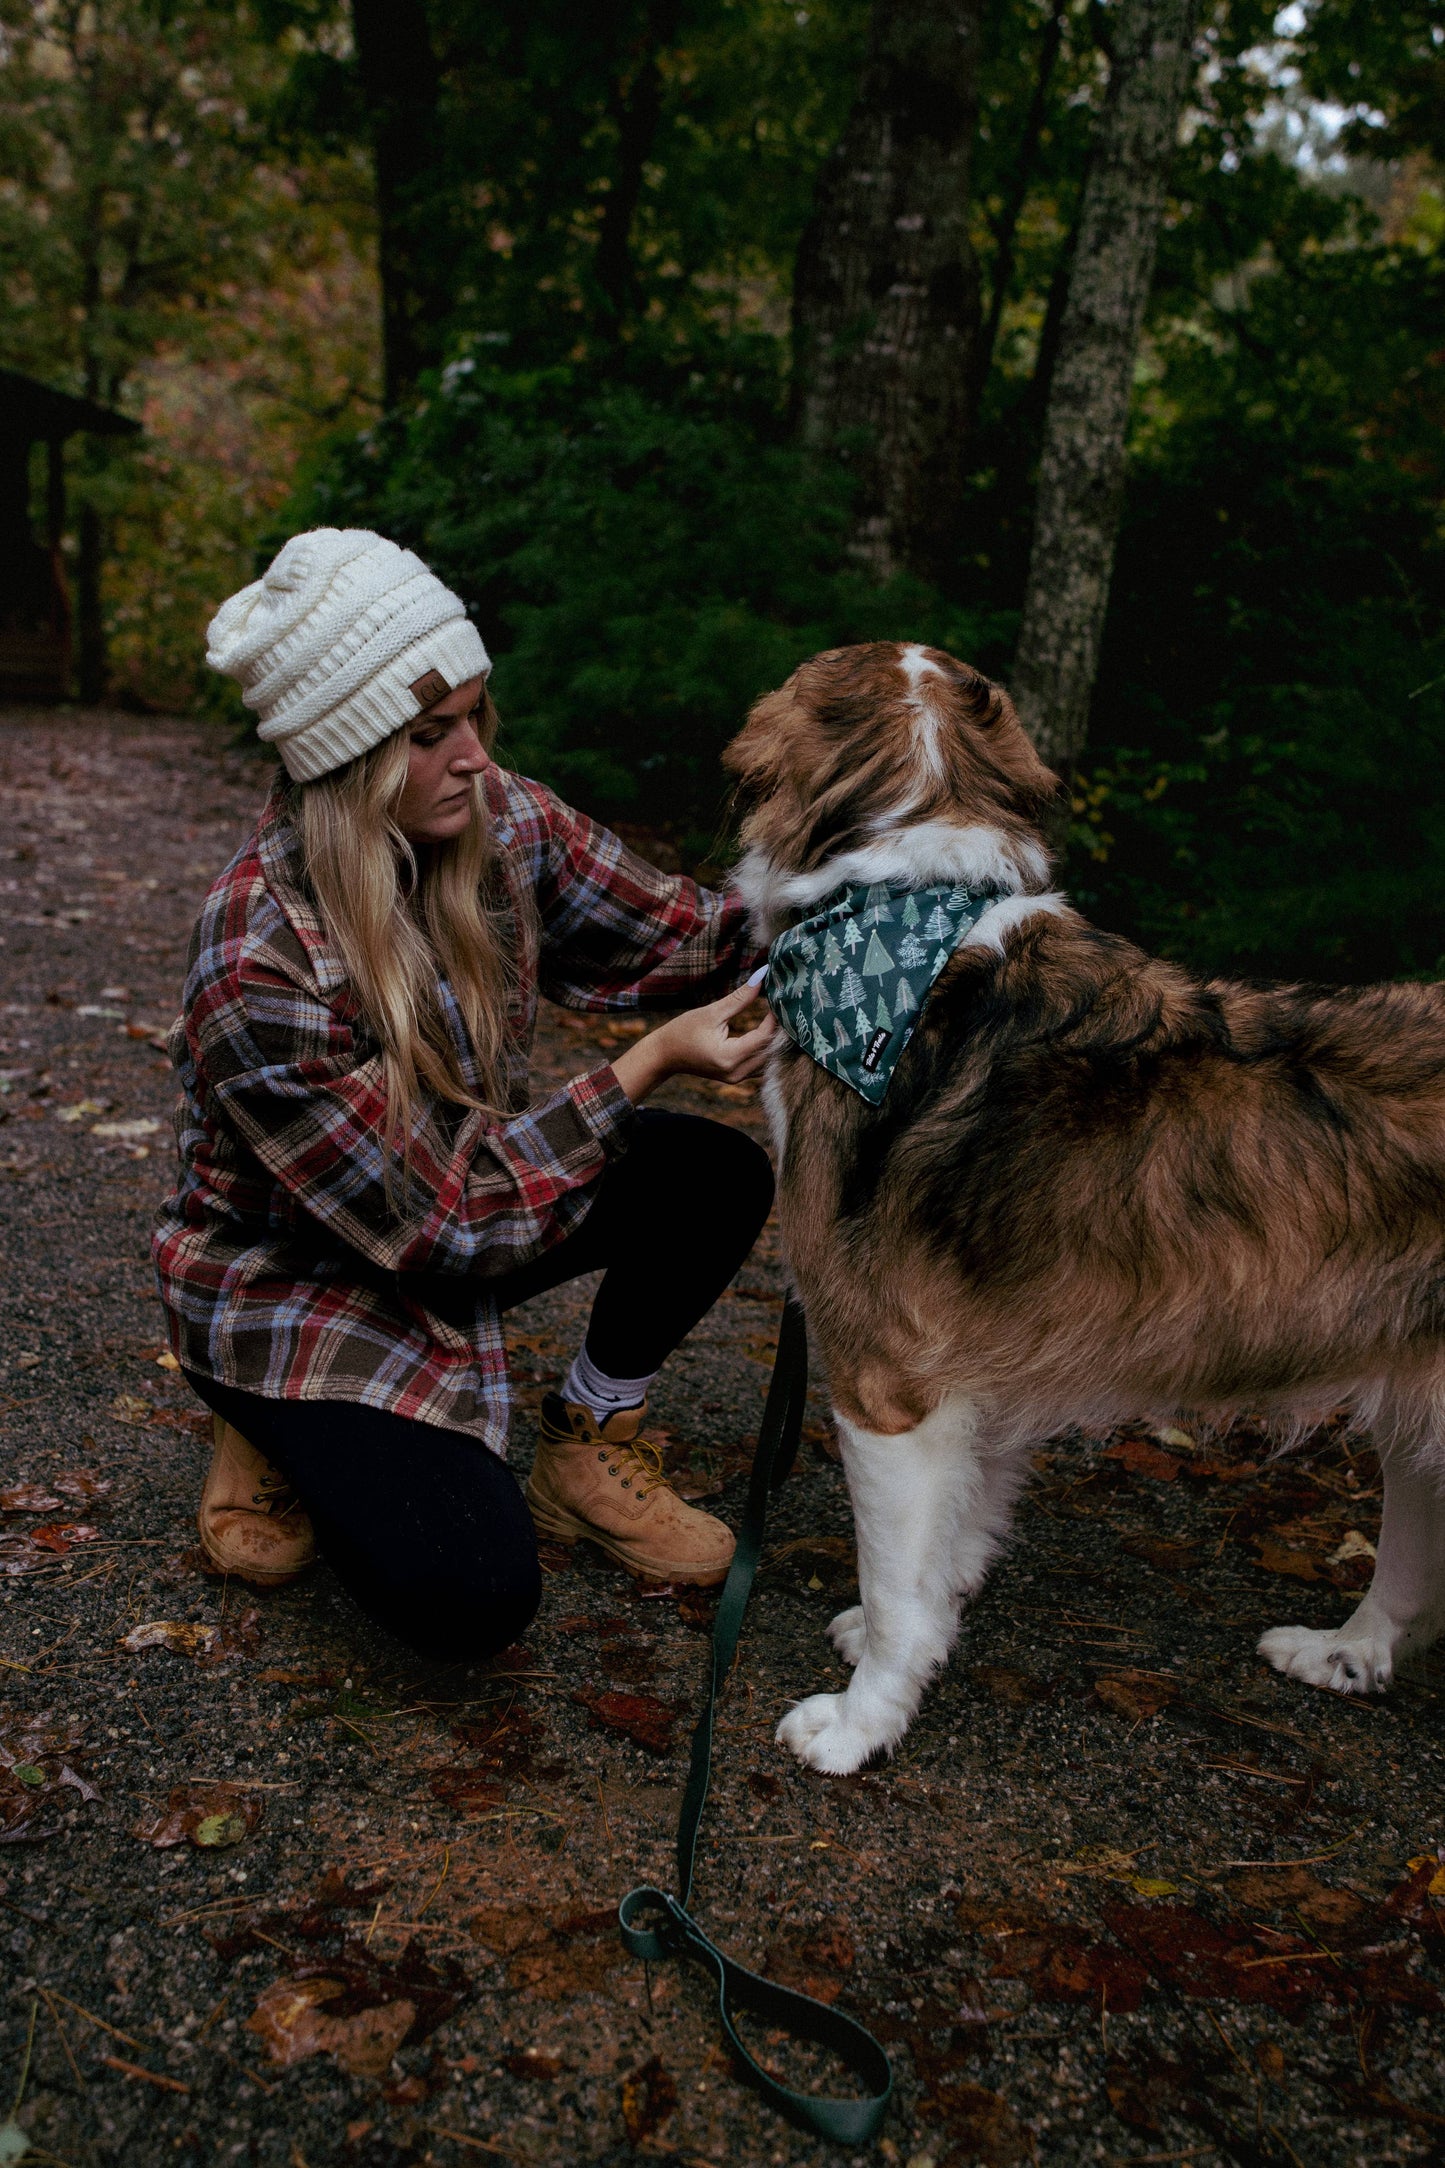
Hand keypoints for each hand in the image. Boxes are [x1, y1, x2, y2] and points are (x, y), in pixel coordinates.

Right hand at [609, 974, 775, 1105]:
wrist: (664, 1055)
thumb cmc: (683, 1031)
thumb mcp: (711, 1012)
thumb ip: (740, 997)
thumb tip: (762, 977)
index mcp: (729, 1057)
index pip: (764, 1037)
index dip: (774, 1018)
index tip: (779, 1000)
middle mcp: (736, 1072)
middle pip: (770, 1051)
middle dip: (779, 1030)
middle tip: (785, 1009)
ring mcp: (737, 1078)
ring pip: (768, 1061)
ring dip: (774, 1041)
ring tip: (780, 1019)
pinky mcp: (736, 1077)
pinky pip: (759, 1065)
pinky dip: (765, 1048)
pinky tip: (769, 1032)